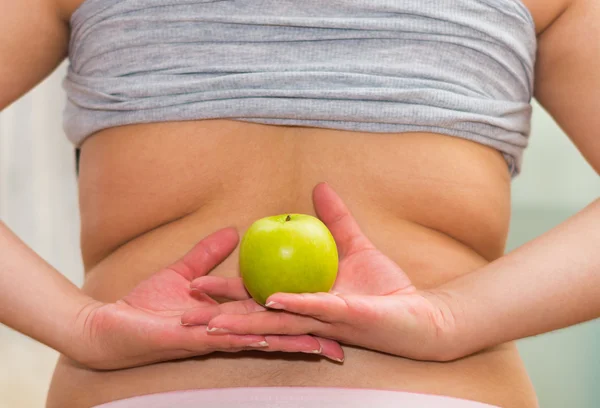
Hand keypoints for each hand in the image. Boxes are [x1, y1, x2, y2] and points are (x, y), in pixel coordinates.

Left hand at [71, 228, 343, 369]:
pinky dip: (252, 338)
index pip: (273, 318)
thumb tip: (233, 231)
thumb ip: (208, 253)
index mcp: (231, 318)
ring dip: (291, 343)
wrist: (109, 327)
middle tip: (342, 344)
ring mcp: (216, 340)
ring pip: (262, 341)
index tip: (330, 319)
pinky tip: (273, 338)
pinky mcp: (197, 342)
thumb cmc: (146, 304)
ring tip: (323, 346)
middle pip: (278, 335)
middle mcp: (230, 332)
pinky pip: (229, 340)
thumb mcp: (184, 270)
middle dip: (309, 340)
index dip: (300, 320)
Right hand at [182, 183, 459, 361]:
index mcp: (303, 302)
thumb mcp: (354, 245)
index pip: (254, 297)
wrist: (419, 314)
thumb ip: (336, 219)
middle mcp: (306, 316)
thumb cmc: (384, 288)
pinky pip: (315, 312)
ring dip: (243, 318)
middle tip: (185, 311)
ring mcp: (322, 321)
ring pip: (276, 321)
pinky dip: (295, 306)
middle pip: (254, 315)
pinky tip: (275, 300)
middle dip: (220, 314)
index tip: (191, 283)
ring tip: (211, 316)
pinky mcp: (344, 321)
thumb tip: (319, 186)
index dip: (224, 292)